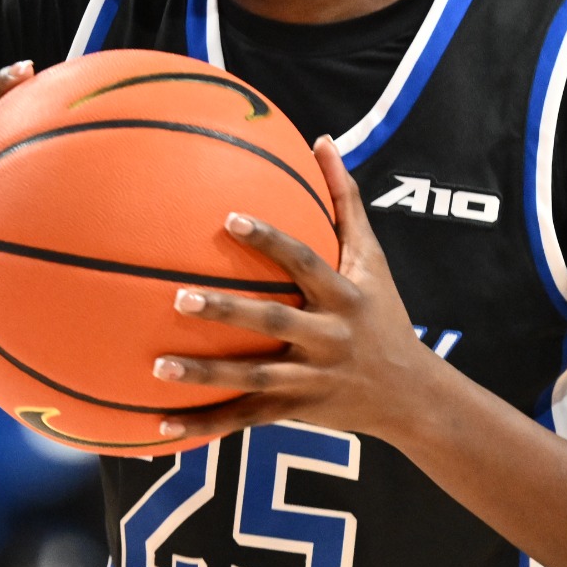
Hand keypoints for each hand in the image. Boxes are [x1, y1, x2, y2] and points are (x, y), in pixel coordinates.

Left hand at [151, 137, 444, 441]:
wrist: (410, 395)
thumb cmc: (383, 315)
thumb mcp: (372, 259)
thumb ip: (345, 201)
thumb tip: (321, 140)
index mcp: (344, 297)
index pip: (304, 262)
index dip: (270, 240)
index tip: (229, 217)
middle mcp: (328, 339)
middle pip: (274, 323)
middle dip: (228, 312)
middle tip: (179, 297)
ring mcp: (310, 381)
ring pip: (252, 379)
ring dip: (205, 376)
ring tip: (156, 366)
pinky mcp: (294, 413)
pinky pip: (244, 419)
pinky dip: (204, 426)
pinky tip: (159, 425)